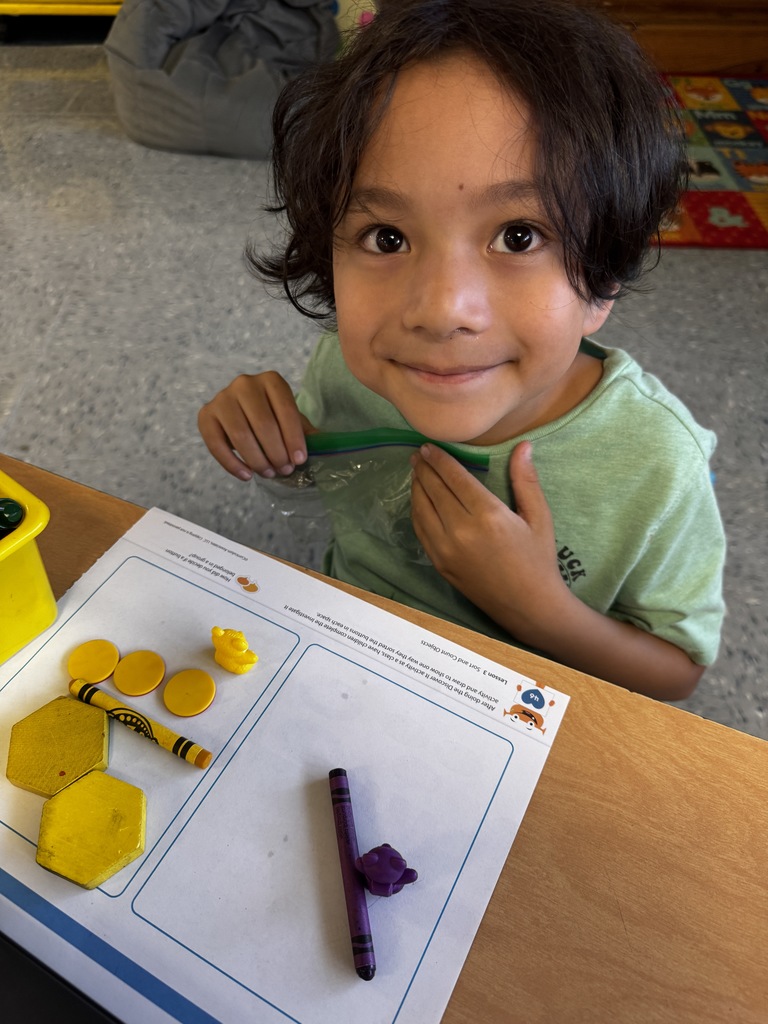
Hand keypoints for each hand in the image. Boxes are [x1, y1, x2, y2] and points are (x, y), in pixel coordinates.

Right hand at [198, 372, 314, 479]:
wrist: (240, 411)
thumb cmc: (271, 416)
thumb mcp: (290, 419)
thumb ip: (305, 431)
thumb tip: (325, 447)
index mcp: (271, 380)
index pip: (286, 410)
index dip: (294, 438)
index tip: (299, 460)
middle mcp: (245, 384)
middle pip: (263, 424)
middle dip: (277, 452)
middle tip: (285, 470)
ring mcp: (222, 398)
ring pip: (241, 435)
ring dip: (257, 460)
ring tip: (269, 473)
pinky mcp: (205, 415)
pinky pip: (216, 444)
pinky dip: (233, 464)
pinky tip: (247, 476)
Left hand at [409, 441, 566, 639]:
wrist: (528, 606)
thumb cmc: (538, 559)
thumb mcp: (539, 517)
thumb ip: (526, 480)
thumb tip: (523, 445)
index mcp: (488, 515)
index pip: (454, 477)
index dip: (439, 459)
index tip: (428, 447)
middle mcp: (461, 530)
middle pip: (434, 489)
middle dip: (423, 469)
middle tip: (417, 454)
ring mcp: (446, 548)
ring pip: (421, 509)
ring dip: (417, 487)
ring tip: (417, 473)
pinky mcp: (439, 563)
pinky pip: (420, 530)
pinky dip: (416, 511)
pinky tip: (419, 501)